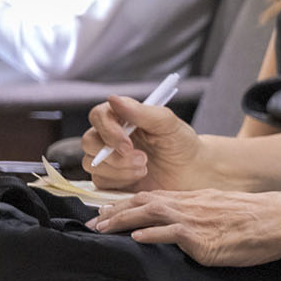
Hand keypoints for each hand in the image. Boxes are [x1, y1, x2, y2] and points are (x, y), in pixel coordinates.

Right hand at [82, 95, 203, 189]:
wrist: (192, 171)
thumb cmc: (180, 143)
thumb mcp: (168, 124)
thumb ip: (142, 112)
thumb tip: (113, 99)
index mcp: (122, 116)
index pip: (98, 116)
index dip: (108, 130)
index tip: (127, 143)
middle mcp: (111, 135)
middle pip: (89, 141)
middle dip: (114, 154)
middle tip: (142, 159)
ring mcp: (108, 157)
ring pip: (91, 163)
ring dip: (119, 169)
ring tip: (145, 168)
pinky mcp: (109, 178)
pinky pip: (100, 181)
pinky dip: (119, 181)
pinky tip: (139, 177)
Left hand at [88, 189, 280, 265]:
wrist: (280, 220)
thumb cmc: (259, 219)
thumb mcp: (225, 210)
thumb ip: (203, 216)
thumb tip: (190, 228)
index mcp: (195, 199)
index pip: (153, 197)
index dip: (127, 203)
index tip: (109, 210)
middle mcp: (190, 205)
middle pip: (144, 201)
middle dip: (115, 211)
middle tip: (93, 222)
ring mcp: (194, 219)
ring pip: (150, 213)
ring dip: (122, 220)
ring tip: (101, 228)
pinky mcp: (201, 237)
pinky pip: (170, 233)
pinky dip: (151, 233)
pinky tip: (136, 237)